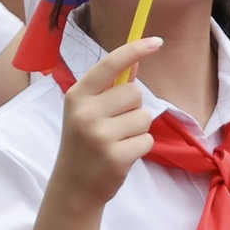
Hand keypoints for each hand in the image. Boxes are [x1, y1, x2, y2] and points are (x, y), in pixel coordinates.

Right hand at [52, 37, 159, 211]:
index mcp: (77, 96)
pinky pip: (147, 140)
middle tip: (115, 124)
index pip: (110, 65)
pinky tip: (121, 155)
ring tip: (117, 141)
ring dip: (138, 129)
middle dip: (133, 106)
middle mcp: (86, 113)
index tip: (157, 42)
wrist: (73, 187)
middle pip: (134, 92)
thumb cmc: (83, 143)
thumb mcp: (86, 112)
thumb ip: (108, 89)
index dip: (135, 50)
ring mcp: (100, 136)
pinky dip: (140, 147)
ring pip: (145, 116)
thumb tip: (135, 63)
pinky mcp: (116, 157)